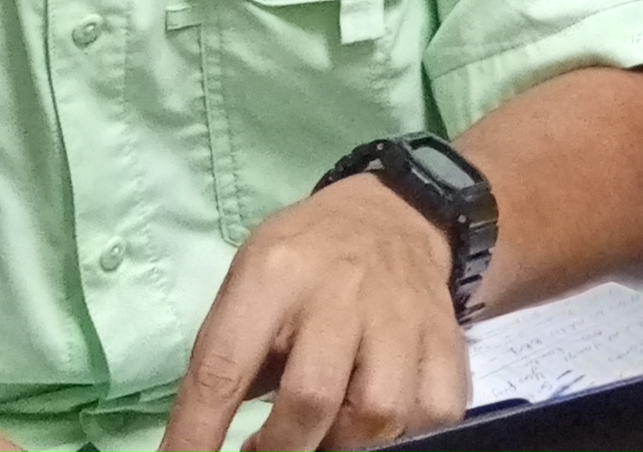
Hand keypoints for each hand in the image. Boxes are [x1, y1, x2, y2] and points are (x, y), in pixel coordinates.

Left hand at [160, 176, 469, 451]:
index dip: (196, 434)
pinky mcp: (446, 337)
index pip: (224, 368)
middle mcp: (340, 292)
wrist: (395, 214)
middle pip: (311, 399)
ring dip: (344, 445)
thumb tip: (205, 441)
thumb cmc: (305, 257)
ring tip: (324, 438)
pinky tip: (381, 424)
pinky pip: (437, 411)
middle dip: (281, 449)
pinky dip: (409, 433)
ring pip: (379, 413)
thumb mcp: (250, 278)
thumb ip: (233, 353)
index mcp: (275, 273)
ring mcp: (401, 315)